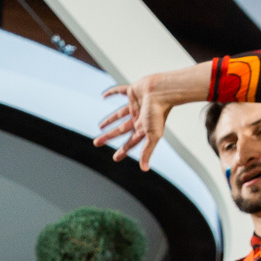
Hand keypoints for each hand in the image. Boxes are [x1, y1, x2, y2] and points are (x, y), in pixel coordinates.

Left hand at [93, 63, 209, 171]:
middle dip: (109, 137)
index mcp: (144, 128)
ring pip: (120, 114)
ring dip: (110, 120)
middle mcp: (139, 118)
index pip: (131, 142)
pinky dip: (112, 93)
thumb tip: (144, 169)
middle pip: (121, 130)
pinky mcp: (133, 92)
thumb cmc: (159, 113)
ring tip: (101, 126)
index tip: (115, 158)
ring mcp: (135, 105)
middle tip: (97, 143)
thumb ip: (147, 151)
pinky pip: (120, 92)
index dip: (123, 150)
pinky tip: (104, 96)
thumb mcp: (152, 135)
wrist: (163, 91)